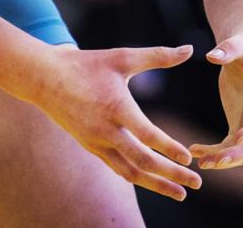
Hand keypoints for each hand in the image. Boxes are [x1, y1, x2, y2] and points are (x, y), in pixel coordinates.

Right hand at [26, 44, 202, 200]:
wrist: (45, 79)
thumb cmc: (87, 65)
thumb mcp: (122, 57)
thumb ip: (158, 56)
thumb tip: (190, 49)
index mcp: (116, 108)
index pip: (147, 135)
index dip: (169, 148)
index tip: (189, 158)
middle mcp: (106, 131)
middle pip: (143, 161)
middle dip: (172, 175)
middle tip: (197, 183)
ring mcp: (97, 143)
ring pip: (130, 172)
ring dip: (157, 184)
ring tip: (180, 194)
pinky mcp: (91, 148)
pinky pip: (118, 168)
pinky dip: (138, 177)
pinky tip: (154, 181)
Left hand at [190, 30, 242, 169]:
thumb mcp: (238, 43)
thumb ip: (228, 48)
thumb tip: (211, 55)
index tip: (238, 138)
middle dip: (240, 154)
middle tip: (217, 161)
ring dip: (227, 160)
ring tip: (202, 162)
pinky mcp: (240, 127)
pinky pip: (230, 147)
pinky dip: (214, 153)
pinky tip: (194, 151)